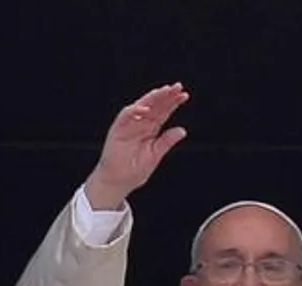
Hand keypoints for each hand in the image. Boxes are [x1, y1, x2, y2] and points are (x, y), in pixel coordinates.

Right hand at [84, 83, 189, 209]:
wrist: (117, 183)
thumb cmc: (133, 171)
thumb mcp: (155, 156)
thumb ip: (166, 142)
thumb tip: (182, 130)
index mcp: (150, 130)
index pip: (163, 112)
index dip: (173, 103)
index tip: (184, 95)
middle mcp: (140, 125)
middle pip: (154, 106)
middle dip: (165, 95)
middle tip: (177, 86)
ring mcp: (128, 126)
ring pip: (141, 106)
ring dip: (152, 98)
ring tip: (164, 91)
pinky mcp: (117, 130)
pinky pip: (125, 116)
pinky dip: (134, 111)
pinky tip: (145, 108)